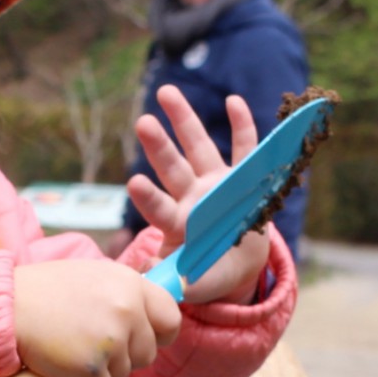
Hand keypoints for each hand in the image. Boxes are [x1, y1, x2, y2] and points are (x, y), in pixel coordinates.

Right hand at [13, 259, 182, 376]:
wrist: (2, 309)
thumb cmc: (41, 292)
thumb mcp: (91, 277)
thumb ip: (122, 295)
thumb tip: (145, 318)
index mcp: (129, 283)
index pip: (171, 318)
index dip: (157, 335)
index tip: (136, 339)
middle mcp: (126, 310)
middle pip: (147, 354)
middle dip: (121, 359)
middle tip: (89, 348)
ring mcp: (110, 340)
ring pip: (122, 376)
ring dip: (98, 374)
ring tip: (69, 355)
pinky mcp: (91, 368)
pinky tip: (61, 372)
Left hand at [128, 85, 269, 303]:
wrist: (238, 266)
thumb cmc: (210, 275)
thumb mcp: (197, 284)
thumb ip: (177, 284)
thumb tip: (147, 277)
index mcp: (178, 224)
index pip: (159, 208)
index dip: (148, 197)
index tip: (134, 182)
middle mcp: (192, 197)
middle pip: (173, 168)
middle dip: (159, 146)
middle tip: (142, 123)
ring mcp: (215, 183)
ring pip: (198, 147)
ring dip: (184, 120)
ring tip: (166, 92)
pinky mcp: (241, 178)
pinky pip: (243, 148)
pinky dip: (241, 125)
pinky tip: (233, 100)